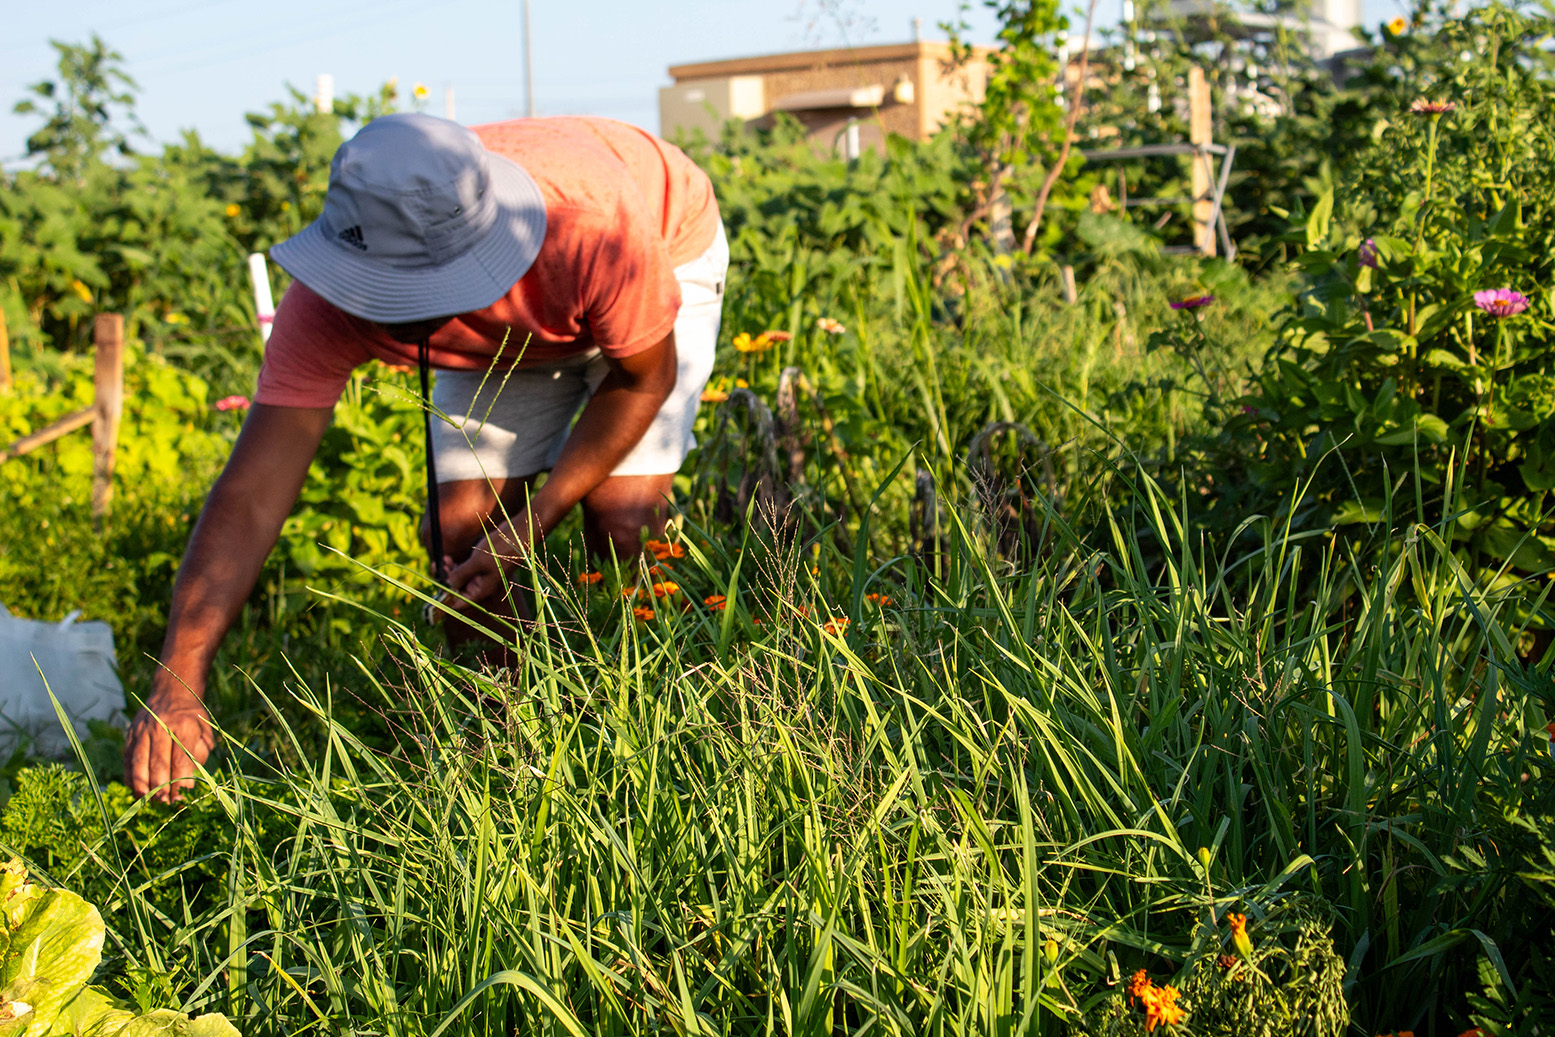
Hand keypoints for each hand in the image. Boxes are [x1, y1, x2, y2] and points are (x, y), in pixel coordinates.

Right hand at [124, 686, 215, 802]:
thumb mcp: (205, 733)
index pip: (180, 758)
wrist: (172, 694)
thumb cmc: (193, 719)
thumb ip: (198, 756)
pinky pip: (128, 758)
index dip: (179, 779)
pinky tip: (135, 789)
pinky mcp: (131, 734)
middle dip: (160, 785)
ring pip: (139, 761)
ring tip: (147, 800)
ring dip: (142, 783)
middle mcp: (161, 727)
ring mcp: (143, 730)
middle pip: (157, 761)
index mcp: (184, 726)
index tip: (180, 794)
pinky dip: (130, 775)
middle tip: (164, 801)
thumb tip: (187, 785)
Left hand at [443, 517, 532, 612]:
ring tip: (442, 559)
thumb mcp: (477, 562)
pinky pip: (465, 570)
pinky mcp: (483, 565)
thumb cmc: (500, 550)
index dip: (447, 599)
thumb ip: (461, 574)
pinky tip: (448, 557)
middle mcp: (482, 585)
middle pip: (459, 590)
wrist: (517, 535)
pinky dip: (456, 565)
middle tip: (436, 567)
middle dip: (446, 581)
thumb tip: (447, 585)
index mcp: (483, 590)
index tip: (435, 590)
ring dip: (449, 571)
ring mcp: (483, 575)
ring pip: (461, 579)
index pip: (461, 602)